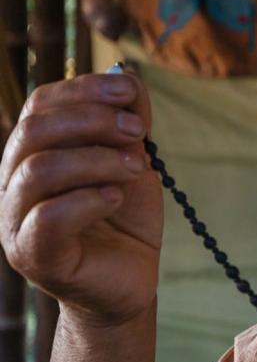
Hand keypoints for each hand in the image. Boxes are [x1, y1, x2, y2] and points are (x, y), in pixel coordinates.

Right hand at [0, 72, 161, 326]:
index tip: (130, 91)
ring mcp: (15, 221)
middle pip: (32, 132)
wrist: (129, 281)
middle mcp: (12, 183)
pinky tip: (116, 198)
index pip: (38, 106)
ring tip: (137, 169)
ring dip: (97, 160)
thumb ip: (128, 124)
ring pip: (38, 171)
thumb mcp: (134, 162)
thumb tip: (126, 79)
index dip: (83, 90)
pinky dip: (88, 199)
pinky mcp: (33, 256)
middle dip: (92, 121)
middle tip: (138, 132)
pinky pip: (47, 218)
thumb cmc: (124, 219)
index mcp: (32, 154)